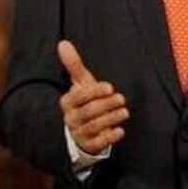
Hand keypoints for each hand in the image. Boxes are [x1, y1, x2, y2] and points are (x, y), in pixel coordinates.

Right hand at [57, 40, 128, 155]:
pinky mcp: (89, 145)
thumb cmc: (83, 102)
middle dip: (106, 105)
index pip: (79, 97)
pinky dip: (110, 137)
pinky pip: (98, 143)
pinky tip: (120, 131)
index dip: (95, 92)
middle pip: (88, 112)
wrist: (80, 130)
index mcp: (67, 103)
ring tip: (124, 112)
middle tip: (122, 99)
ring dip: (111, 119)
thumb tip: (63, 43)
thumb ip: (73, 65)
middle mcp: (70, 119)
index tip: (110, 87)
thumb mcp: (79, 84)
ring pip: (94, 127)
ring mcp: (79, 133)